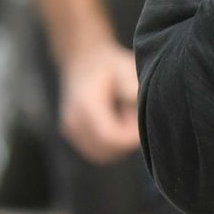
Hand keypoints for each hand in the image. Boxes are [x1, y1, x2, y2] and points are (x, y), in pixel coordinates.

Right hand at [57, 39, 140, 162]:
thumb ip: (132, 90)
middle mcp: (73, 121)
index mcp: (85, 105)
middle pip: (107, 150)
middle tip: (133, 116)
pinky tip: (114, 121)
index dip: (131, 136)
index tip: (142, 121)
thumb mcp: (125, 70)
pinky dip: (110, 143)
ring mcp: (70, 130)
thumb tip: (142, 113)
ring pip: (103, 154)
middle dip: (126, 141)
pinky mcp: (73, 134)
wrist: (82, 59)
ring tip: (123, 117)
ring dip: (118, 143)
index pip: (111, 137)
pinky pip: (97, 151)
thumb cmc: (108, 65)